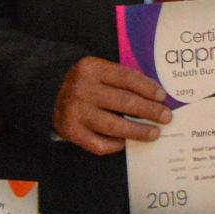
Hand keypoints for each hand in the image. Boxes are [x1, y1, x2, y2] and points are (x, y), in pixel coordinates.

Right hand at [51, 56, 171, 155]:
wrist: (48, 93)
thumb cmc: (85, 83)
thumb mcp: (99, 71)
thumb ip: (121, 79)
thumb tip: (156, 96)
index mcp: (91, 68)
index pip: (126, 78)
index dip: (148, 88)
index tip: (162, 97)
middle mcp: (82, 89)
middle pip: (124, 102)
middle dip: (149, 111)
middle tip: (166, 117)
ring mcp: (75, 112)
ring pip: (113, 125)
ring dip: (138, 131)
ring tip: (154, 133)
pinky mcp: (71, 131)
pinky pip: (98, 143)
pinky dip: (115, 145)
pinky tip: (126, 142)